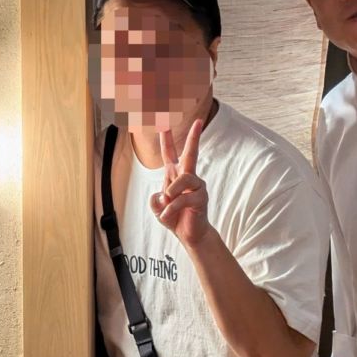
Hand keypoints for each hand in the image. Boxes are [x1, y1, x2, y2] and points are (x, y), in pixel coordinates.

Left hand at [151, 120, 209, 249]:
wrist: (189, 234)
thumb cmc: (175, 218)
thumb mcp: (158, 208)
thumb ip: (155, 200)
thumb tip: (162, 196)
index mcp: (175, 175)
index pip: (170, 153)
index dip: (166, 138)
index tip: (164, 122)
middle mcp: (188, 177)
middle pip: (191, 153)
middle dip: (194, 137)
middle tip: (198, 121)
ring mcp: (197, 187)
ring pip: (184, 178)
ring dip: (171, 191)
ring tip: (166, 202)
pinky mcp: (201, 198)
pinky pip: (183, 198)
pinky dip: (171, 208)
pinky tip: (166, 215)